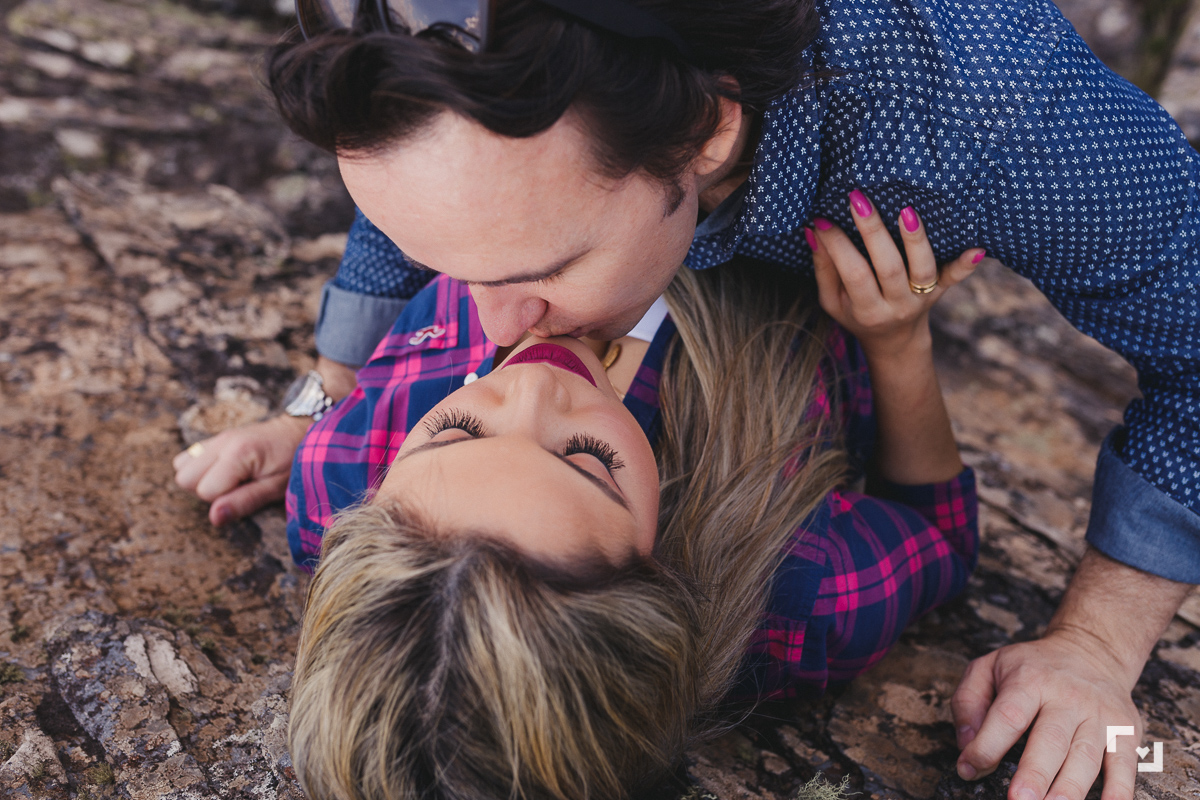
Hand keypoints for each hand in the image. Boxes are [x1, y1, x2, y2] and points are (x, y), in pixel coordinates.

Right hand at [173, 414, 311, 525]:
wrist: (300, 431)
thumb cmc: (292, 461)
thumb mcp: (275, 487)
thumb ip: (244, 502)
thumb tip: (214, 518)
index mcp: (237, 454)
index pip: (205, 490)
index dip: (223, 500)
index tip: (245, 492)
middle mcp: (221, 443)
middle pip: (185, 478)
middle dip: (206, 490)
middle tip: (235, 488)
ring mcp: (216, 439)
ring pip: (182, 466)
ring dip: (199, 479)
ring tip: (229, 480)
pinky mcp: (216, 439)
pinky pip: (189, 457)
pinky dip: (199, 468)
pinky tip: (223, 471)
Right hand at [806, 191, 982, 358]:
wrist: (895, 343)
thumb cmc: (858, 316)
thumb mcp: (833, 302)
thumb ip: (824, 269)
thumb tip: (813, 230)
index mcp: (867, 310)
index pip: (852, 273)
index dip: (837, 246)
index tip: (822, 219)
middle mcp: (897, 306)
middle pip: (888, 267)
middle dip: (872, 231)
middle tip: (858, 199)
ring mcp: (922, 299)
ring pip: (923, 270)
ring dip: (916, 241)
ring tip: (907, 211)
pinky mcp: (941, 291)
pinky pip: (956, 279)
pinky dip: (967, 266)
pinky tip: (977, 249)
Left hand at [952, 630, 1142, 799]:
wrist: (1091, 649)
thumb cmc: (1031, 667)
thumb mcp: (989, 667)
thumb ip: (968, 702)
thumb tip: (966, 743)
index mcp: (1029, 680)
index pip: (1007, 716)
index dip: (986, 746)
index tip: (968, 769)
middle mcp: (1067, 697)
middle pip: (1051, 741)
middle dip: (1034, 775)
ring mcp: (1100, 715)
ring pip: (1086, 757)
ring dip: (1070, 789)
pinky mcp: (1125, 730)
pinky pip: (1124, 765)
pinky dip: (1119, 791)